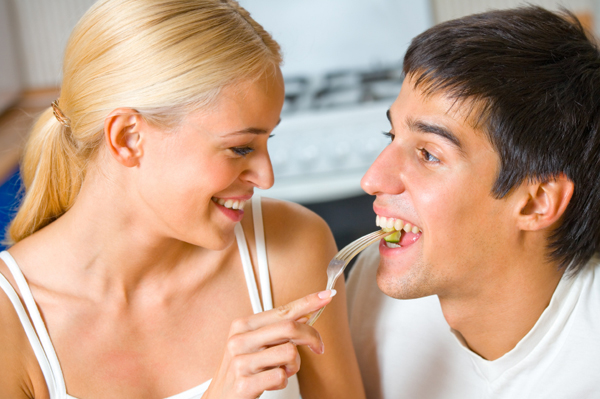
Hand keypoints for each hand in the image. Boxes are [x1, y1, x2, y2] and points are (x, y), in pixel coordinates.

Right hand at [202, 289, 335, 398]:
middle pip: (290, 327)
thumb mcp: (255, 344)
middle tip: (318, 347)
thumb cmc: (241, 370)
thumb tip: (305, 313)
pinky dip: (283, 381)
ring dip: (293, 365)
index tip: (327, 296)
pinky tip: (271, 381)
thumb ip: (277, 329)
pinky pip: (281, 376)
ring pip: (289, 353)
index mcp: (243, 325)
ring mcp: (240, 362)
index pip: (283, 310)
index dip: (308, 302)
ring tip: (281, 370)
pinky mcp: (244, 384)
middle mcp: (239, 340)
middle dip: (311, 337)